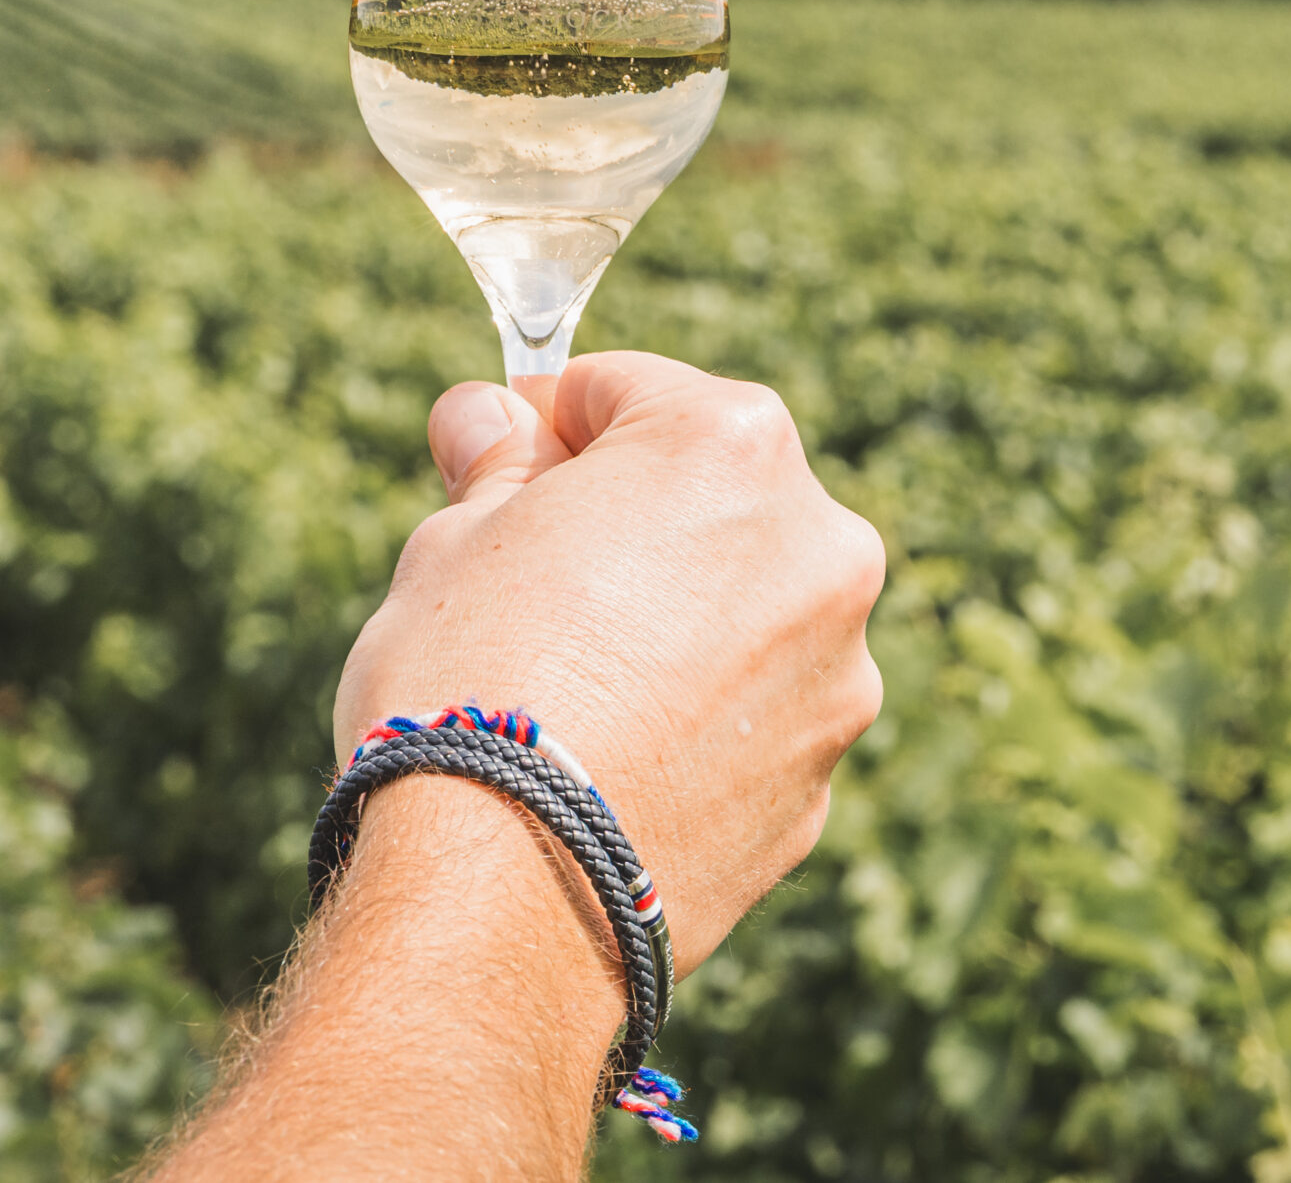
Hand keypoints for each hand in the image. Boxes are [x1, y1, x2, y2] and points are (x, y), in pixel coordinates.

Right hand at [333, 352, 885, 974]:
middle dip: (629, 522)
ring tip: (569, 689)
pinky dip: (700, 717)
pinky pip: (754, 712)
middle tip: (526, 580)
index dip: (549, 425)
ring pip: (743, 609)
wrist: (507, 899)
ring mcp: (838, 666)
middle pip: (709, 497)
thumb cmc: (468, 690)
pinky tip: (615, 758)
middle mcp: (819, 543)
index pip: (628, 392)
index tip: (496, 463)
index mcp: (733, 446)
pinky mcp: (824, 773)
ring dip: (677, 621)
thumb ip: (497, 466)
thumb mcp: (452, 543)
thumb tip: (487, 414)